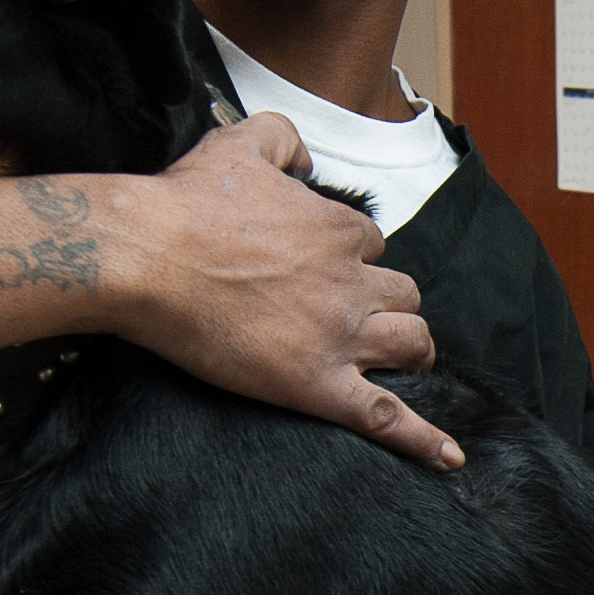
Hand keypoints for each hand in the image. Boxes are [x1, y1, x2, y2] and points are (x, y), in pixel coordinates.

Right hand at [97, 116, 458, 469]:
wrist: (145, 255)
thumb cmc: (184, 202)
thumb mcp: (239, 142)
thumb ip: (283, 138)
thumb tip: (304, 158)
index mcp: (338, 230)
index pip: (371, 248)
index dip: (351, 261)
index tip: (322, 270)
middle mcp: (351, 282)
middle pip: (403, 296)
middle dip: (388, 304)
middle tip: (360, 316)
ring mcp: (338, 336)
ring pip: (410, 344)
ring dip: (409, 351)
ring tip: (400, 360)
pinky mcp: (315, 384)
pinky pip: (383, 416)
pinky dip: (422, 439)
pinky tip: (449, 457)